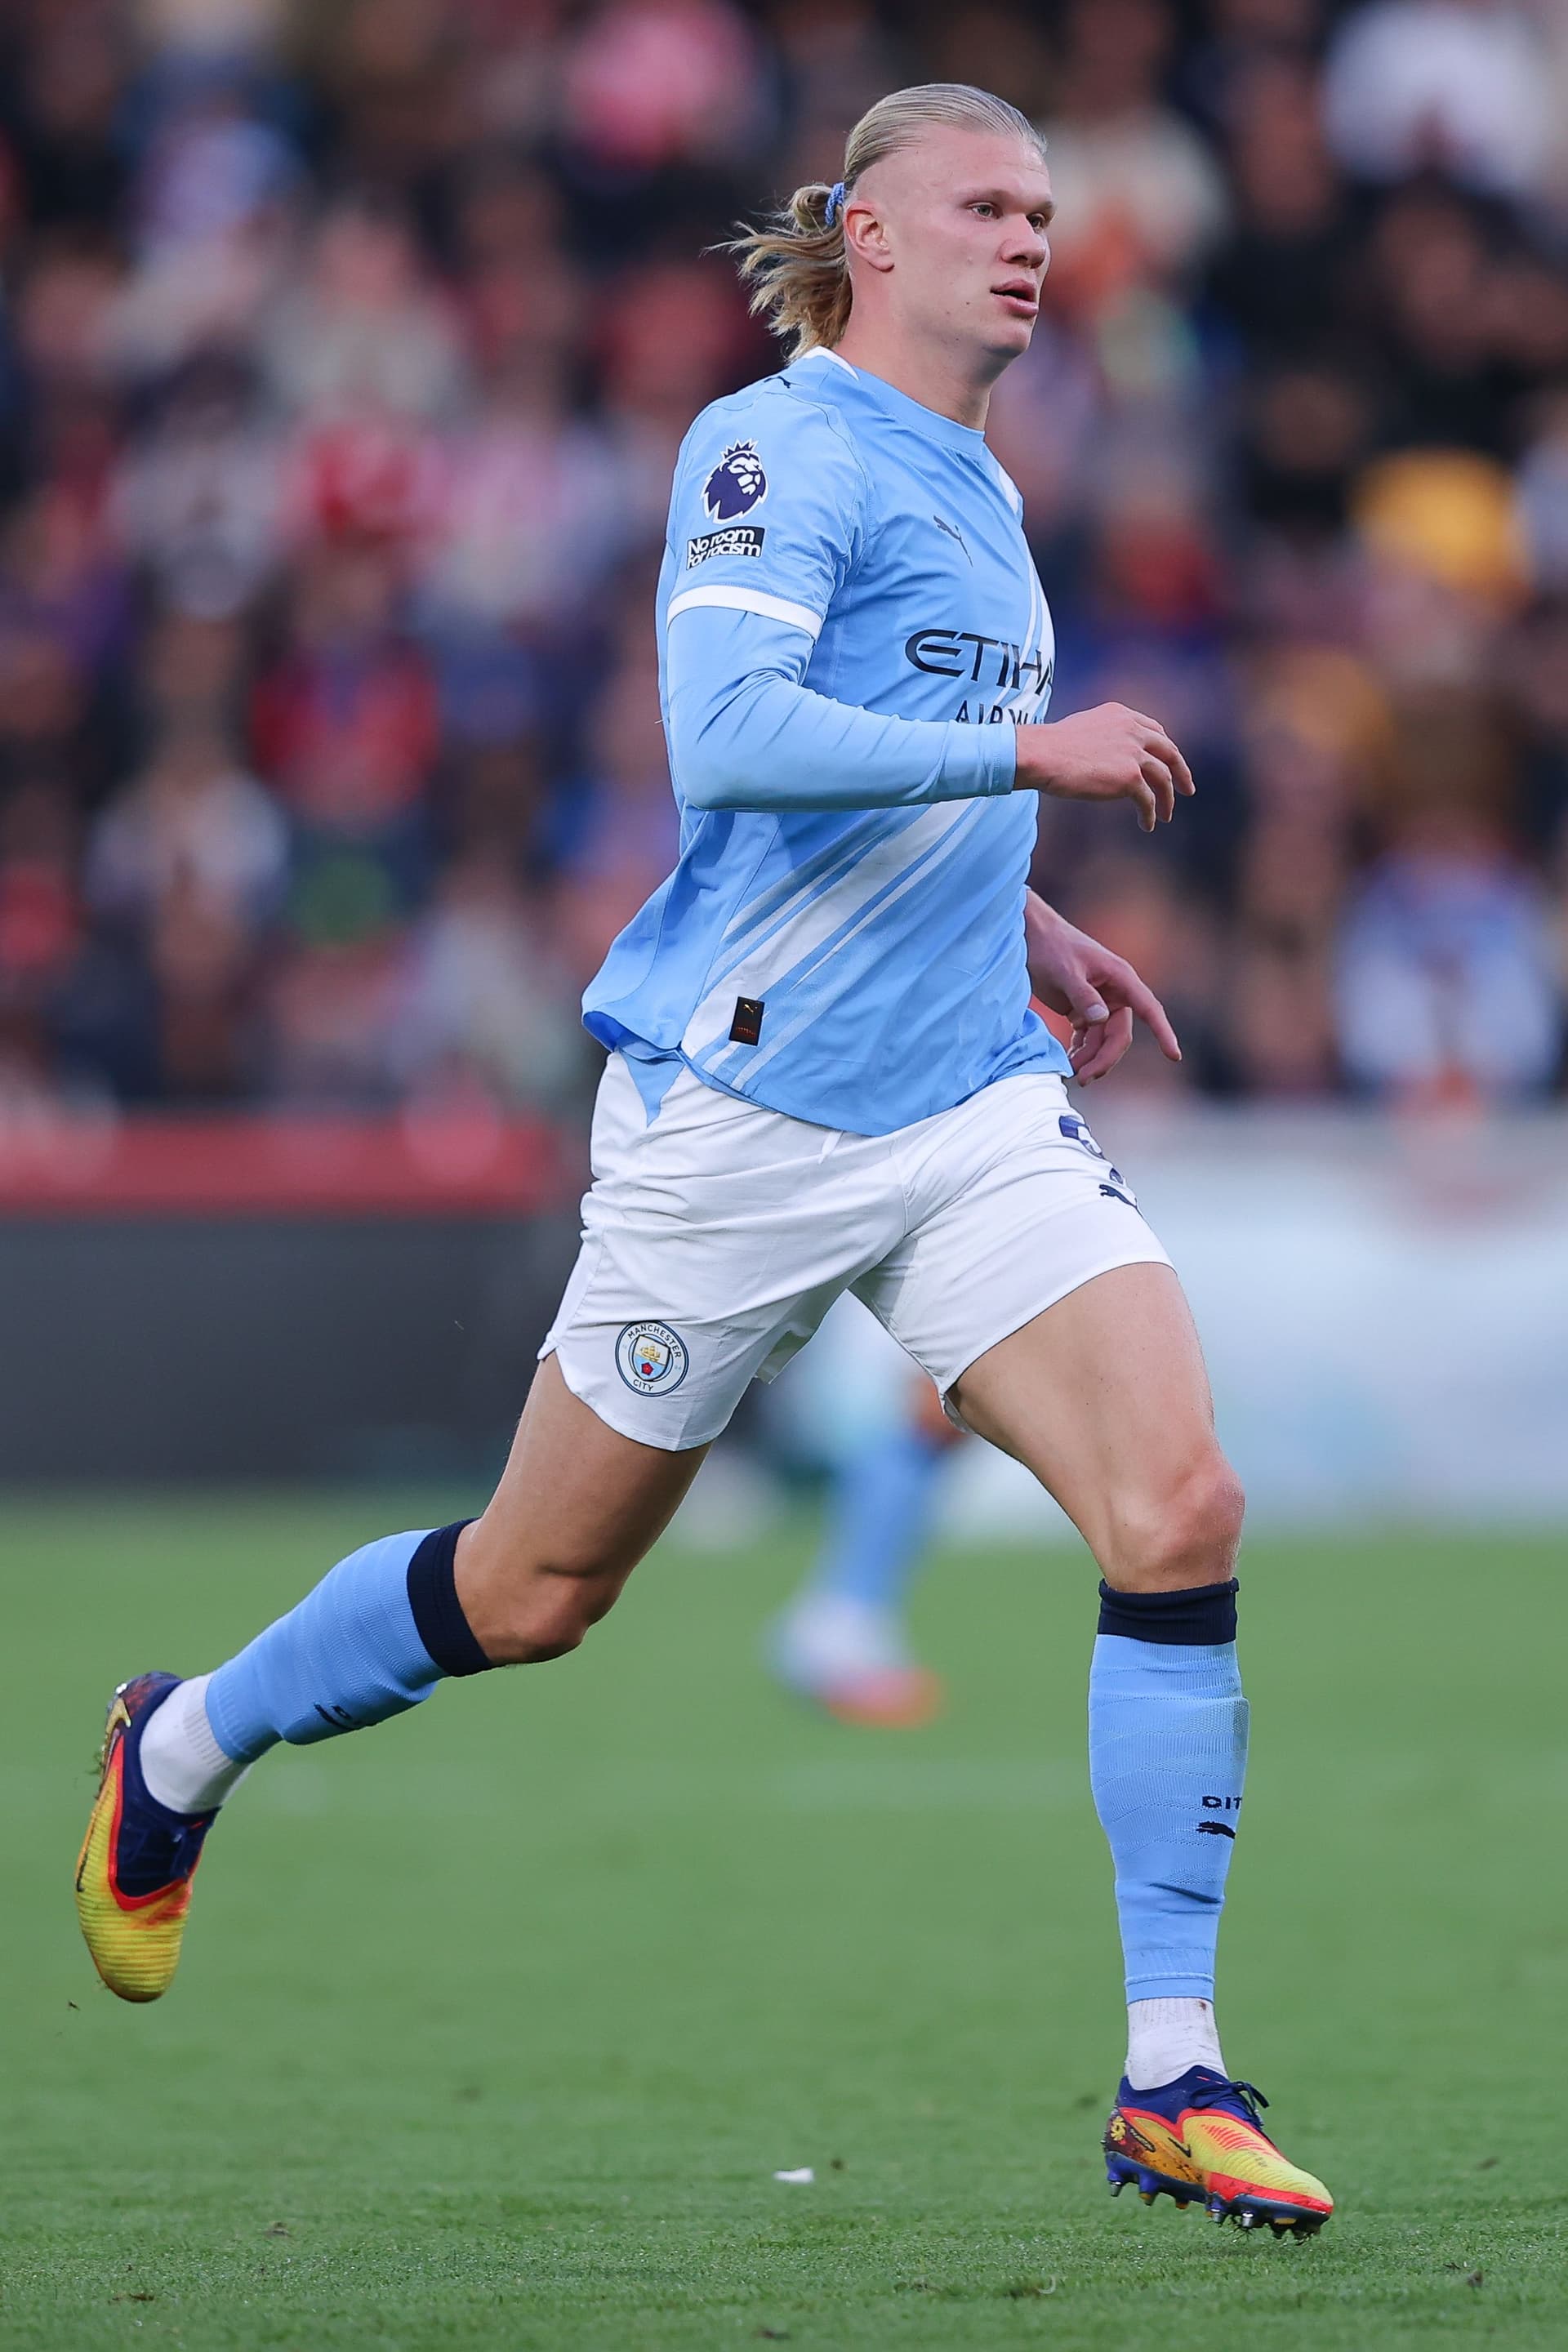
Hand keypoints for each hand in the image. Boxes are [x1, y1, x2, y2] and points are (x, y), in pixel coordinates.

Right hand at [1015, 704, 1194, 831]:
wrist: (1042, 755)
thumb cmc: (1051, 746)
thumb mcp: (1082, 728)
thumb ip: (1103, 735)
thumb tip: (1106, 755)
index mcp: (1122, 716)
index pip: (1154, 731)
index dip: (1165, 749)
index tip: (1169, 762)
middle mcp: (1133, 731)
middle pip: (1169, 752)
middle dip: (1181, 772)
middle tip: (1186, 788)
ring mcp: (1134, 754)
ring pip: (1162, 779)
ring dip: (1167, 799)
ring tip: (1165, 816)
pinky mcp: (1130, 778)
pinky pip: (1147, 800)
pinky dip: (1149, 814)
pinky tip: (1146, 824)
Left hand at [1023, 892, 1181, 1083]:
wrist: (1031, 935)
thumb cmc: (1050, 946)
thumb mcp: (1064, 971)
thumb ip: (1082, 996)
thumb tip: (1101, 1020)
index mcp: (1121, 979)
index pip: (1149, 1009)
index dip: (1163, 1033)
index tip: (1174, 1056)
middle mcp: (1114, 993)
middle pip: (1119, 1035)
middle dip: (1104, 1059)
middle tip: (1082, 1078)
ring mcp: (1099, 1003)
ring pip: (1102, 1040)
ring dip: (1089, 1059)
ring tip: (1069, 1072)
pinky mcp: (1082, 1010)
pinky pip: (1088, 1037)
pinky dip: (1080, 1051)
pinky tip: (1068, 1061)